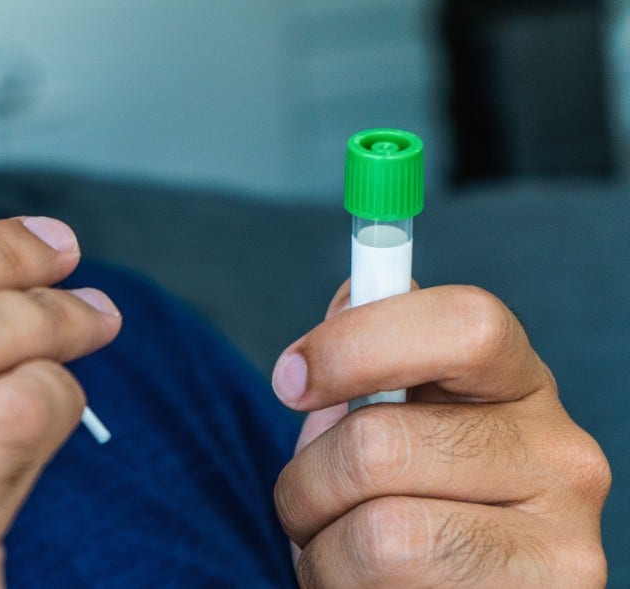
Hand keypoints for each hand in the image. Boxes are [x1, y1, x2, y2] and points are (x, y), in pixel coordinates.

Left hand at [272, 281, 609, 586]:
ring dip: (322, 551)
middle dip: (306, 483)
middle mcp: (563, 457)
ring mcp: (565, 547)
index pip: (464, 325)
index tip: (289, 381)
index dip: (356, 343)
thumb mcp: (385, 413)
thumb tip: (350, 300)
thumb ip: (368, 351)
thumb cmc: (402, 494)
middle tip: (307, 503)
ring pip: (381, 535)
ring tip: (341, 554)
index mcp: (520, 383)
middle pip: (379, 446)